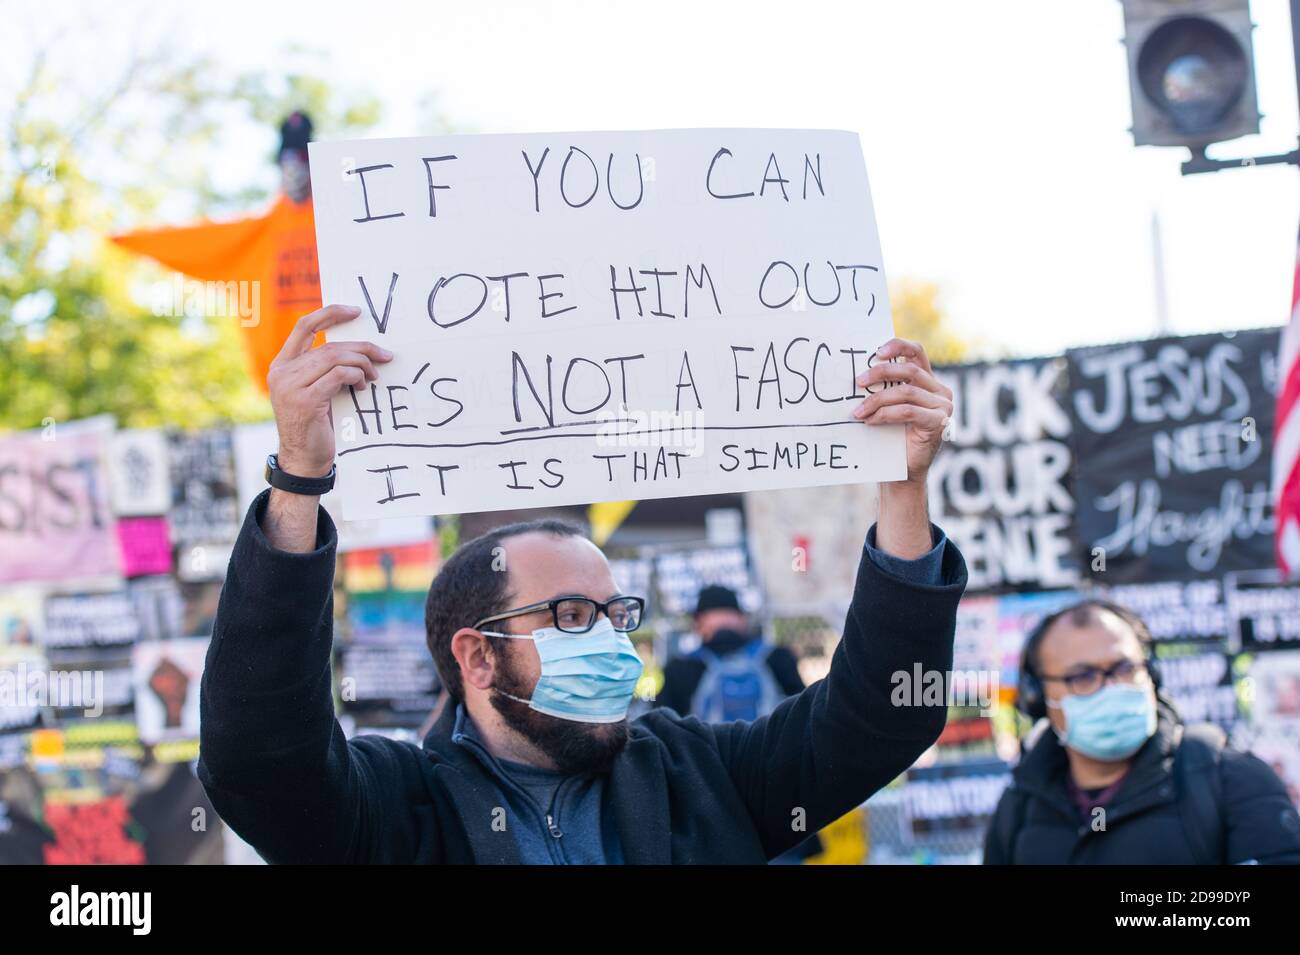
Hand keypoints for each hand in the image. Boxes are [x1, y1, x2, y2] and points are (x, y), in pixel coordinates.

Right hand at [266, 304, 392, 476]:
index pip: (304, 327)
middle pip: (328, 345)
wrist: (303, 461)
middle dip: (361, 347)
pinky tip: (363, 385)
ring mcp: (290, 386)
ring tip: (374, 376)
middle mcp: (282, 372)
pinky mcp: (305, 400)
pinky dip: (356, 376)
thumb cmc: (315, 426)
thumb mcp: (315, 391)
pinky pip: (338, 376)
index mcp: (282, 365)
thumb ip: (324, 370)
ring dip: (362, 364)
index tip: (355, 311)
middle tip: (384, 354)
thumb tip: (359, 351)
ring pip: (334, 358)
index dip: (330, 314)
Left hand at [852, 337, 951, 484]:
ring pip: (906, 392)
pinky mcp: (939, 422)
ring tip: (858, 412)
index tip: (876, 352)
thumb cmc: (893, 436)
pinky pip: (908, 411)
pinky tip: (870, 421)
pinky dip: (885, 414)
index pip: (916, 353)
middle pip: (909, 370)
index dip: (898, 346)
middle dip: (880, 373)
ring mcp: (943, 406)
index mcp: (927, 381)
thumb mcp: (888, 406)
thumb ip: (883, 388)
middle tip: (857, 382)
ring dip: (877, 400)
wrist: (903, 471)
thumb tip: (857, 375)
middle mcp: (939, 390)